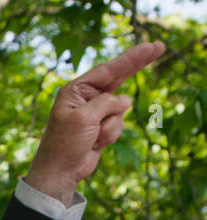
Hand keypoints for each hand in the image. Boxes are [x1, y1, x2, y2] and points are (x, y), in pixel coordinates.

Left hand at [24, 40, 165, 203]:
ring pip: (121, 109)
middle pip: (118, 77)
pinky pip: (118, 124)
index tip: (151, 46)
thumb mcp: (83, 118)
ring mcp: (95, 112)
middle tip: (158, 47)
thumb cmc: (64, 143)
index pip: (107, 70)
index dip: (131, 58)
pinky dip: (110, 134)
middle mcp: (85, 98)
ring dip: (110, 125)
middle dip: (137, 65)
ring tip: (92, 136)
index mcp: (75, 91)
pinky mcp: (102, 126)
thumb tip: (124, 101)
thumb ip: (106, 103)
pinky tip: (95, 143)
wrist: (60, 172)